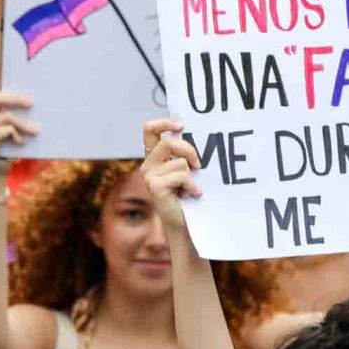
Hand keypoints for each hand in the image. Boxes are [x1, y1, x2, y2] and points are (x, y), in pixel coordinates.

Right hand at [0, 64, 37, 183]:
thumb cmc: (4, 146)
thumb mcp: (7, 127)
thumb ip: (9, 113)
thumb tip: (28, 98)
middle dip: (16, 98)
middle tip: (31, 102)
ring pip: (7, 117)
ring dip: (24, 124)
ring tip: (35, 130)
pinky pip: (8, 130)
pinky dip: (18, 137)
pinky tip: (20, 144)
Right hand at [140, 118, 200, 235]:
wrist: (186, 225)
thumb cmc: (190, 196)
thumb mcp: (187, 170)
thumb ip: (185, 154)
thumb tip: (200, 134)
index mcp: (154, 158)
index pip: (149, 130)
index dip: (164, 123)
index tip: (181, 126)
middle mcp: (148, 165)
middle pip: (169, 142)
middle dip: (189, 151)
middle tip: (198, 166)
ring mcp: (149, 176)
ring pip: (180, 162)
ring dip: (192, 176)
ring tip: (191, 189)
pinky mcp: (155, 187)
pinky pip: (182, 175)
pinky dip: (193, 186)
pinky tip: (193, 195)